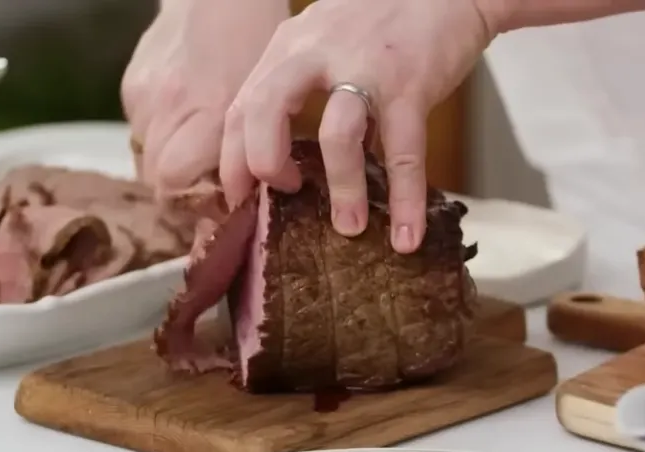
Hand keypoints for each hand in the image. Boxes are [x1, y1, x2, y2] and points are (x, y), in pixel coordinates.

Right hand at [121, 0, 288, 193]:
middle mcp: (169, 108)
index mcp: (210, 112)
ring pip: (144, 162)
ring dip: (168, 174)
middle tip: (210, 201)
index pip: (176, 184)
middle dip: (182, 200)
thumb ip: (252, 147)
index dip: (196, 208)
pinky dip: (157, 143)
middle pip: (156, 182)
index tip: (222, 212)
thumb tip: (250, 195)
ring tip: (196, 169)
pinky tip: (181, 132)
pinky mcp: (131, 86)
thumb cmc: (254, 41)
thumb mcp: (268, 98)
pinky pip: (138, 133)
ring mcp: (145, 97)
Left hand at [219, 0, 493, 252]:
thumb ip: (300, 85)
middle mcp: (318, 53)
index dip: (233, 159)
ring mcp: (365, 69)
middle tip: (281, 201)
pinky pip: (404, 153)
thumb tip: (285, 158)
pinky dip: (405, 201)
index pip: (241, 106)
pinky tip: (406, 237)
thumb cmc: (384, 23)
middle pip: (264, 112)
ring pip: (337, 136)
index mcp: (289, 47)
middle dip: (263, 166)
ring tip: (348, 228)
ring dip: (342, 190)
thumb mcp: (324, 39)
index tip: (241, 198)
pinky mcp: (410, 85)